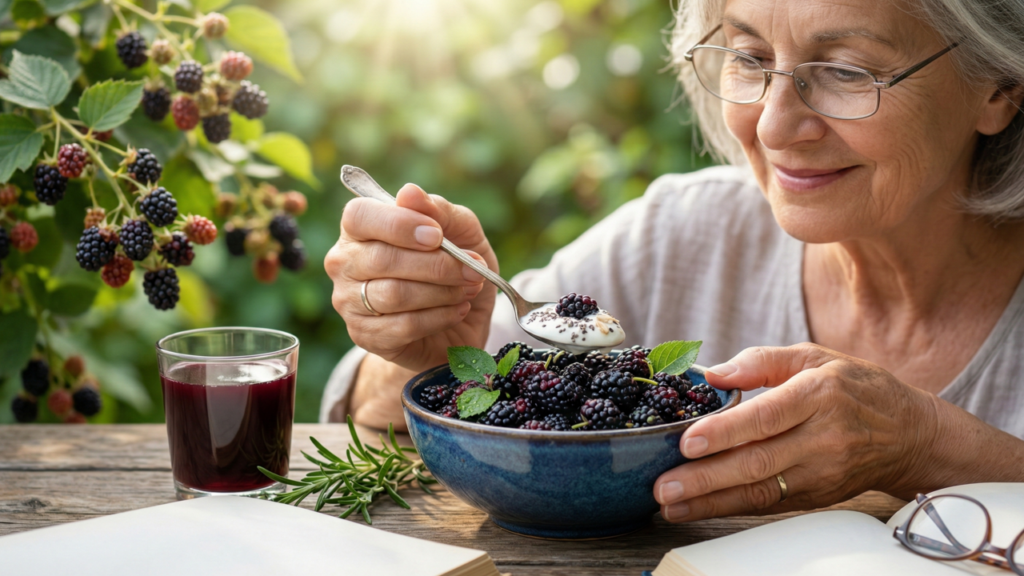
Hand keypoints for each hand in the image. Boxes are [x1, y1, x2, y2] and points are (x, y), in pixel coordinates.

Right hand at [325, 184, 497, 373]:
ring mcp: (349, 302)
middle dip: (437, 265)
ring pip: (394, 294)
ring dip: (442, 292)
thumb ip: (438, 210)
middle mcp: (344, 262)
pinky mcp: (365, 335)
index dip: (399, 224)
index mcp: (359, 228)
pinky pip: (403, 326)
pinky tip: (458, 310)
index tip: (437, 235)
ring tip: (468, 289)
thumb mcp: (461, 231)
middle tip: (474, 269)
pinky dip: (440, 317)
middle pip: (382, 259)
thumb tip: (408, 192)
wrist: (460, 321)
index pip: (360, 216)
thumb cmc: (453, 266)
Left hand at [653, 343, 938, 522]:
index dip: (726, 431)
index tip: (688, 441)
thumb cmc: (855, 387)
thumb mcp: (813, 357)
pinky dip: (730, 508)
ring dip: (710, 501)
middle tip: (664, 485)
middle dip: (706, 478)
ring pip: (760, 491)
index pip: (767, 416)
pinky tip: (697, 508)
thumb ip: (760, 361)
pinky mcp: (818, 496)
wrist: (909, 434)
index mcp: (818, 395)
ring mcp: (822, 472)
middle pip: (758, 462)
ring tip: (670, 503)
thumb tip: (712, 374)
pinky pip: (769, 504)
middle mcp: (822, 438)